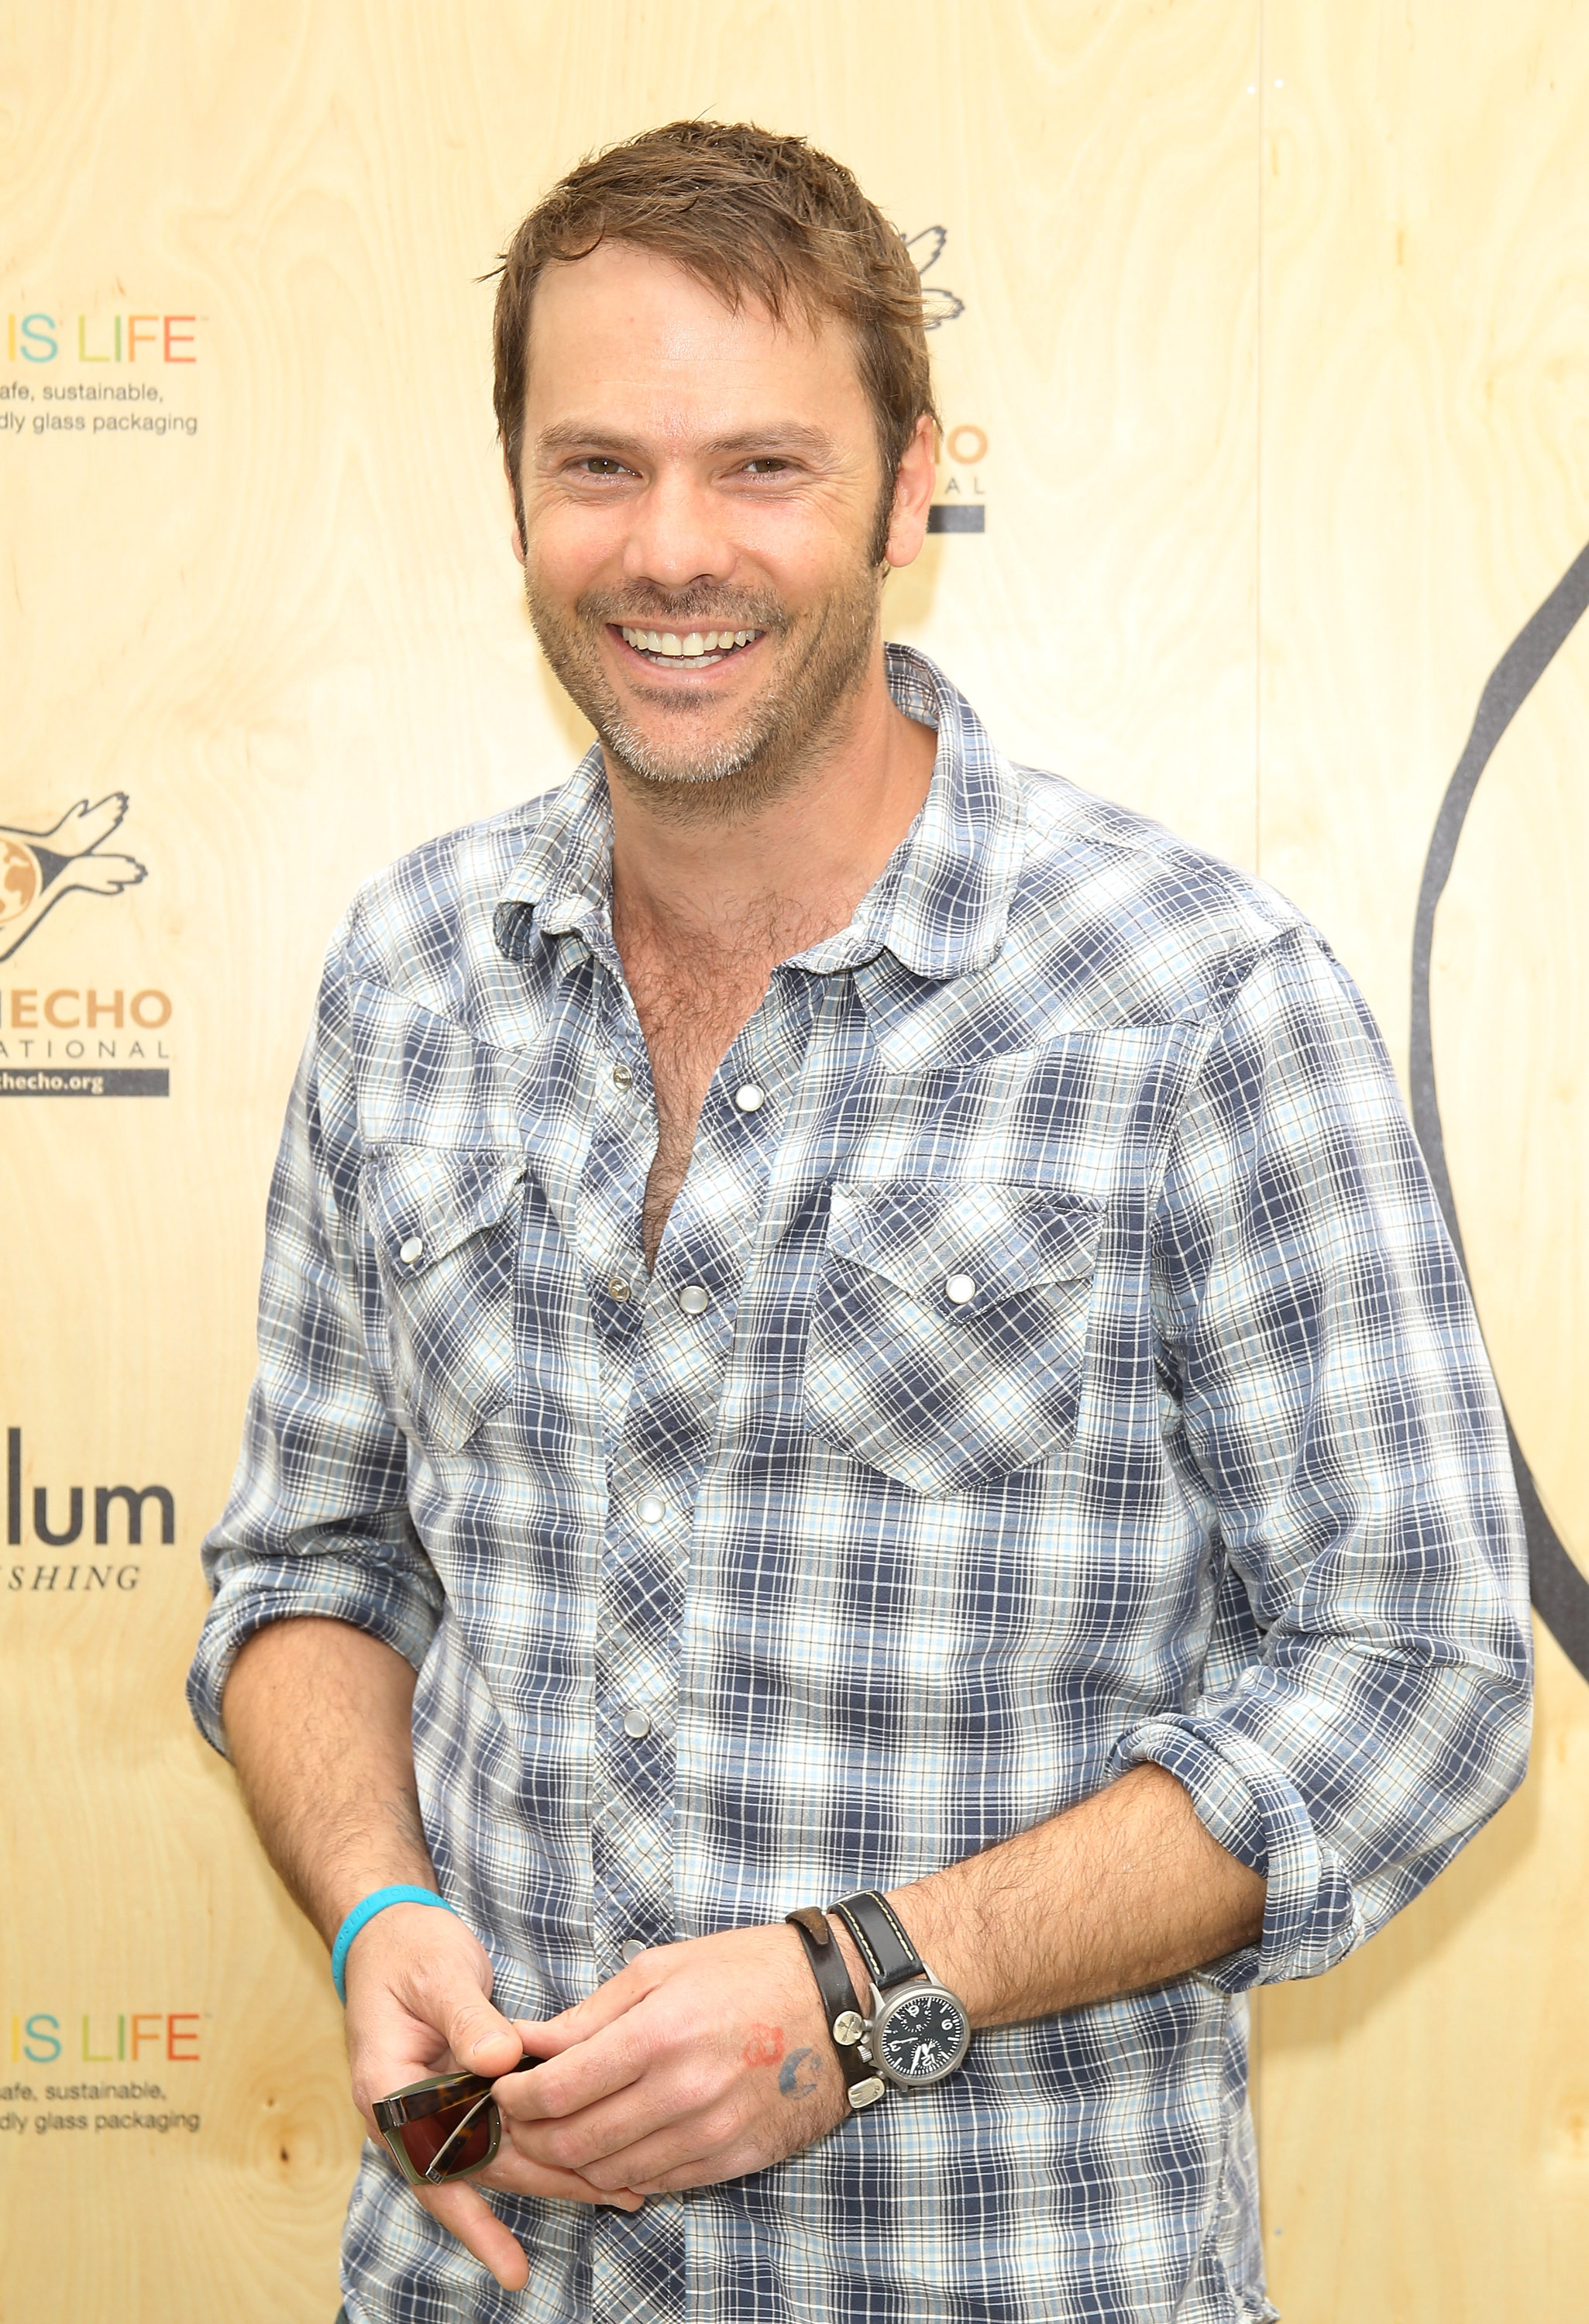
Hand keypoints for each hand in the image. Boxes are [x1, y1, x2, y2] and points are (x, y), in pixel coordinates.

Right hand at [342, 1902, 641, 2290]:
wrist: (390, 1935)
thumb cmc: (408, 1952)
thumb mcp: (437, 1976)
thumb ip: (466, 2017)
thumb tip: (499, 2060)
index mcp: (391, 2092)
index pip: (436, 2168)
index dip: (474, 2218)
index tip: (510, 2261)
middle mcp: (413, 2114)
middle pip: (480, 2169)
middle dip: (546, 2187)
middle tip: (614, 2198)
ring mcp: (439, 2106)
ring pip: (499, 2155)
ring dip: (555, 2173)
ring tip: (620, 2190)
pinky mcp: (464, 2092)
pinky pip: (504, 2130)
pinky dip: (546, 2142)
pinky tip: (589, 2156)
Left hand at [487, 1923, 849, 2196]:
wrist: (840, 2005)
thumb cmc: (748, 1971)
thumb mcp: (664, 1967)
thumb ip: (591, 2012)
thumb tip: (527, 2041)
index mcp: (659, 2033)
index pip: (560, 2090)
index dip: (517, 2097)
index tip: (502, 2090)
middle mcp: (683, 2092)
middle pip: (577, 2142)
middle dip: (533, 2137)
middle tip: (519, 2122)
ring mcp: (711, 2133)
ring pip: (613, 2173)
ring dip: (573, 2162)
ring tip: (559, 2136)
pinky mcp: (734, 2160)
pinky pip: (659, 2184)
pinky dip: (624, 2174)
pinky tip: (614, 2149)